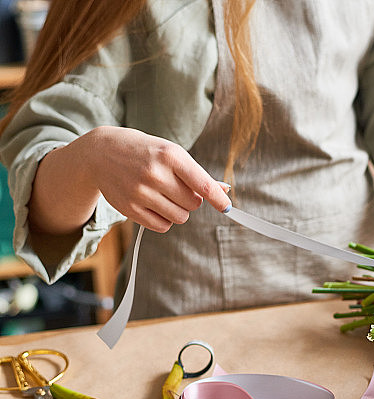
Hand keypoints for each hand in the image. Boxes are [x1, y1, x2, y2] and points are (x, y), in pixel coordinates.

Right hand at [31, 126, 230, 234]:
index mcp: (170, 156)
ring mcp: (140, 192)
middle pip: (193, 204)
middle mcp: (155, 173)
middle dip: (191, 200)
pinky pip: (162, 226)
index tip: (227, 207)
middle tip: (176, 188)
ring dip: (178, 210)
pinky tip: (154, 204)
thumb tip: (224, 191)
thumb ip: (197, 175)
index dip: (218, 199)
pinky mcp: (129, 208)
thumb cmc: (145, 152)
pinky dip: (164, 219)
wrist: (101, 153)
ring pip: (180, 217)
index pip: (203, 184)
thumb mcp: (171, 154)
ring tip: (164, 195)